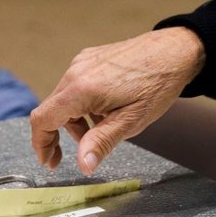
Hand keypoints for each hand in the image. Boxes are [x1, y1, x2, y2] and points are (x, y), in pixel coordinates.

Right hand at [30, 27, 204, 174]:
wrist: (176, 50)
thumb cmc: (157, 84)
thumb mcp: (131, 121)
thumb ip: (101, 142)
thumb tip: (83, 166)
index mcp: (81, 89)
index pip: (43, 119)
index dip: (40, 143)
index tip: (48, 161)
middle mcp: (75, 72)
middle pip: (51, 110)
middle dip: (58, 136)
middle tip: (71, 155)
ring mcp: (81, 63)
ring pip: (64, 99)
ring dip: (74, 121)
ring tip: (100, 130)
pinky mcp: (89, 58)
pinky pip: (75, 86)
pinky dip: (82, 105)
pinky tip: (104, 110)